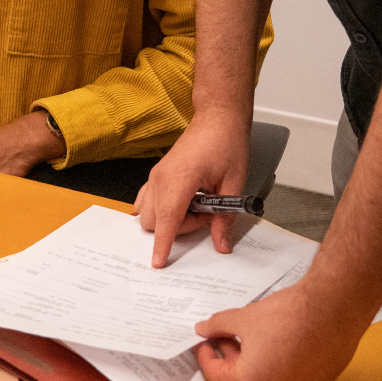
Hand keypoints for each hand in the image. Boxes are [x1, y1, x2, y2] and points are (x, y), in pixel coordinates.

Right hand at [134, 108, 248, 266]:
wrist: (216, 118)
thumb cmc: (225, 142)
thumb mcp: (234, 183)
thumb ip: (225, 217)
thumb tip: (221, 244)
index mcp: (180, 177)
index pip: (167, 218)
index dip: (163, 243)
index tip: (159, 262)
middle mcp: (161, 176)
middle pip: (154, 220)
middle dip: (178, 228)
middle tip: (206, 215)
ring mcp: (157, 174)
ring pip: (148, 212)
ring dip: (170, 219)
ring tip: (197, 207)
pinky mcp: (158, 173)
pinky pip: (147, 199)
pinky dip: (161, 209)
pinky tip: (182, 204)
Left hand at [194, 276, 366, 380]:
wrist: (331, 311)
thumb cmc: (290, 316)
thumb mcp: (243, 318)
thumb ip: (218, 325)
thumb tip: (203, 329)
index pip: (217, 376)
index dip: (206, 354)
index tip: (204, 341)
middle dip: (228, 357)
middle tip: (222, 334)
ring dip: (249, 361)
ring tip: (245, 335)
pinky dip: (271, 366)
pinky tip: (269, 343)